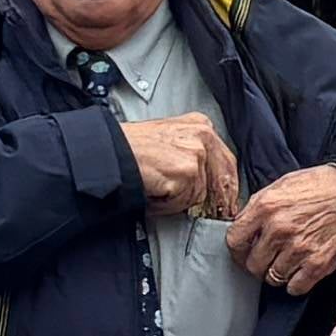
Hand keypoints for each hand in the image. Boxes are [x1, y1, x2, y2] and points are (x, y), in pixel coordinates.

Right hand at [121, 113, 244, 223]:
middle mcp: (203, 136)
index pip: (227, 162)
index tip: (226, 201)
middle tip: (206, 210)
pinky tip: (153, 191)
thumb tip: (208, 179)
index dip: (226, 186)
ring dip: (178, 200)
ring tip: (157, 188)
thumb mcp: (169, 138)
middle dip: (215, 199)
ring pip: (199, 194)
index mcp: (201, 125)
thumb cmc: (131, 147)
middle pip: (221, 180)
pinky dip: (167, 204)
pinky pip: (183, 202)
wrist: (109, 152)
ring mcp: (195, 154)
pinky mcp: (186, 172)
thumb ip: (191, 152)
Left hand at [234, 165, 335, 291]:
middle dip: (258, 262)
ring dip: (278, 272)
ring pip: (273, 278)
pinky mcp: (318, 263)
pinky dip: (295, 282)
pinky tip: (300, 269)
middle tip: (268, 257)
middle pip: (253, 264)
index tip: (244, 251)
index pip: (234, 241)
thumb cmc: (317, 187)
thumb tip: (243, 229)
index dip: (238, 249)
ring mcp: (299, 248)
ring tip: (288, 260)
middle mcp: (279, 229)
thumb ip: (257, 208)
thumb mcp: (280, 186)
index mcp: (266, 207)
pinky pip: (295, 287)